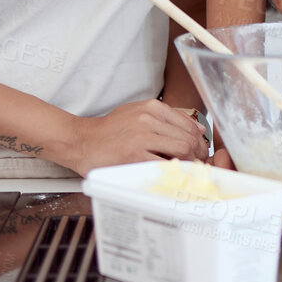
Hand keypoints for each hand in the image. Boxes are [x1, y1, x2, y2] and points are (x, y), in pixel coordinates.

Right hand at [55, 100, 205, 172]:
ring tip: (188, 170)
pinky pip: (165, 164)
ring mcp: (141, 137)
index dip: (199, 141)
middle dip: (199, 153)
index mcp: (151, 107)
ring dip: (190, 162)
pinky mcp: (134, 156)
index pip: (188, 124)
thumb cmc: (110, 130)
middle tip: (199, 164)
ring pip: (182, 149)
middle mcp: (148, 118)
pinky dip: (175, 171)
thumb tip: (197, 129)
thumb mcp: (137, 113)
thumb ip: (167, 118)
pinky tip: (173, 175)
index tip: (200, 151)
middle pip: (188, 137)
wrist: (82, 141)